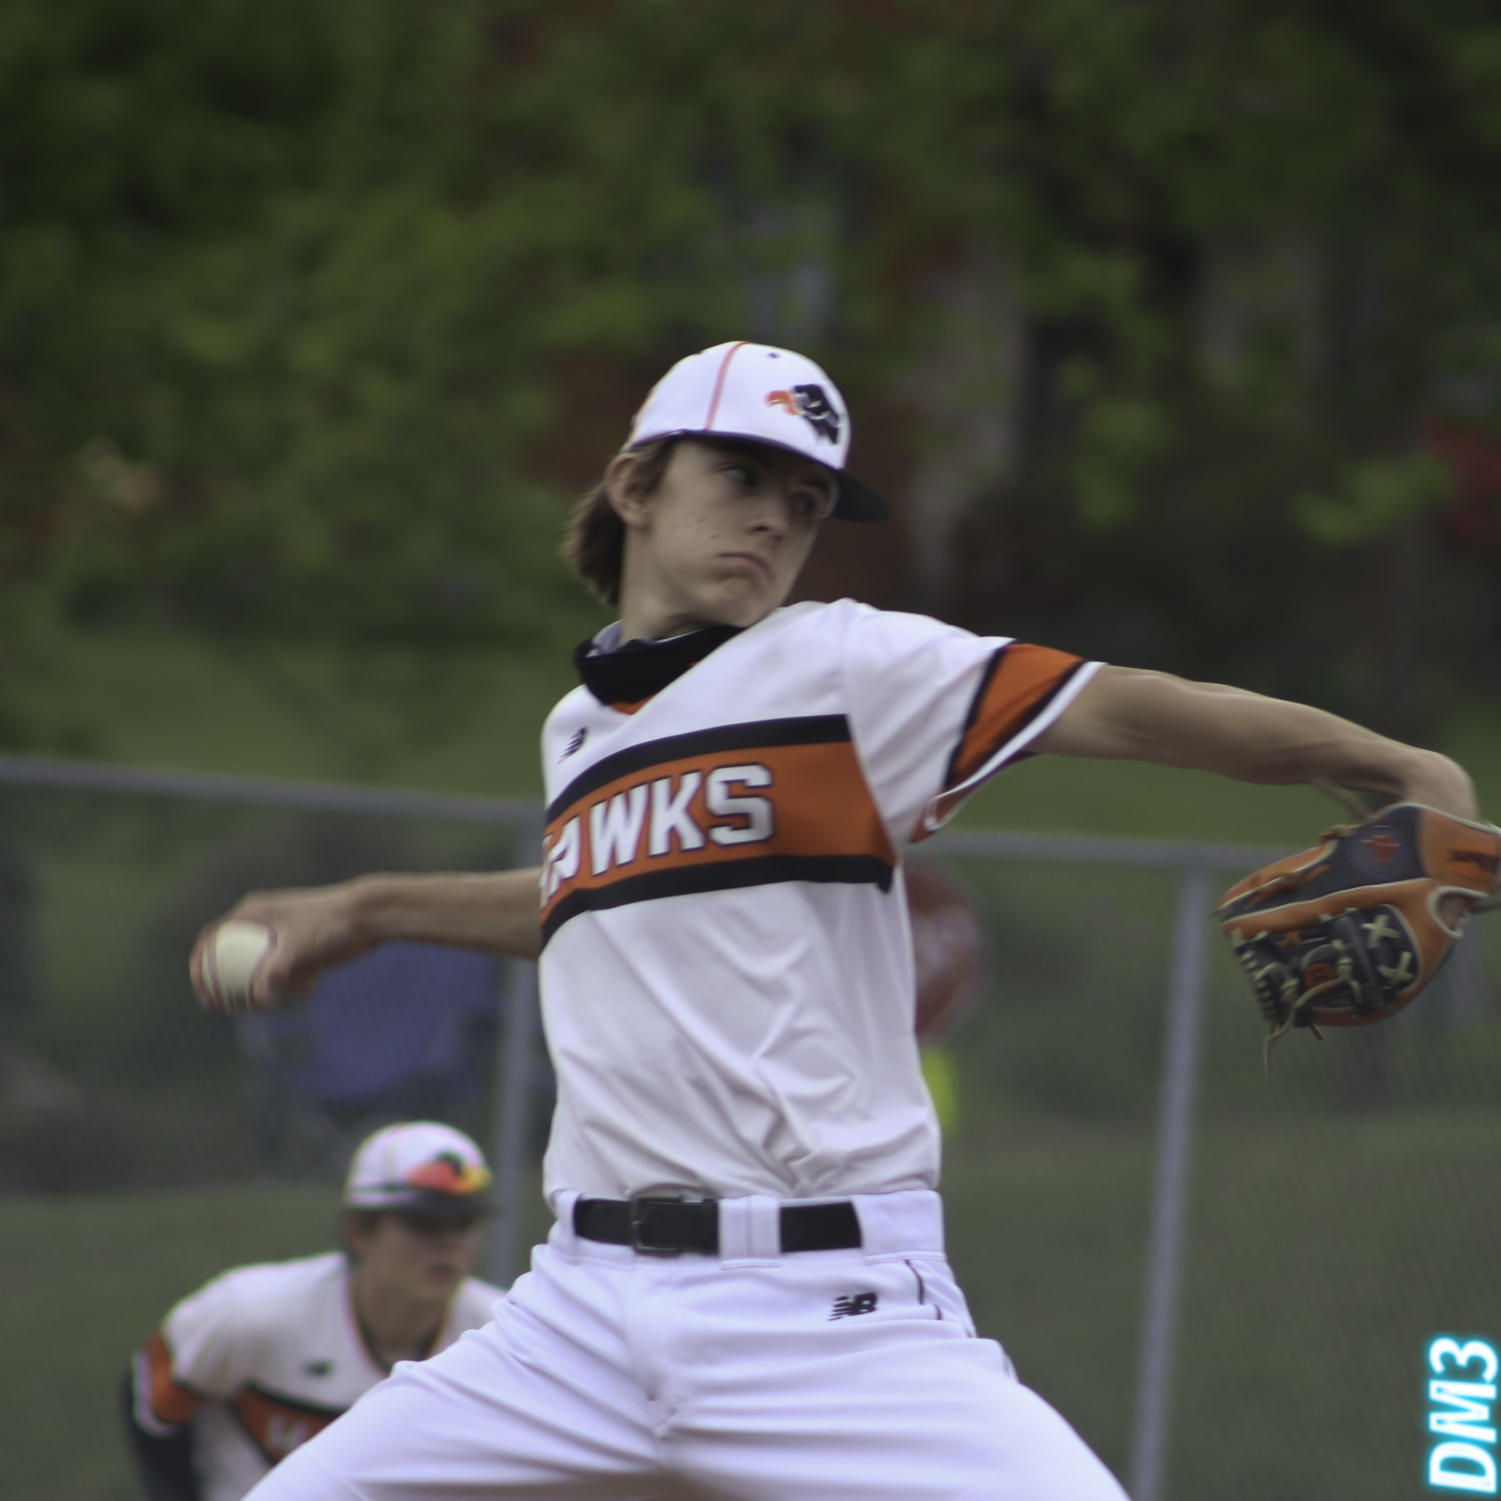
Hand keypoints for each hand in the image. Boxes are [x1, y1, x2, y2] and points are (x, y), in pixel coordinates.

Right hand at [189, 881, 374, 1012]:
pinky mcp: (298, 955)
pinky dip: (297, 985)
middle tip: (226, 1010)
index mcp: (253, 913)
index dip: (200, 966)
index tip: (202, 993)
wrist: (367, 919)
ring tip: (294, 984)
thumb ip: (274, 973)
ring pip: (262, 976)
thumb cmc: (330, 923)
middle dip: (230, 988)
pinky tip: (316, 977)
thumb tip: (257, 1001)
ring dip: (274, 988)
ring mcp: (280, 942)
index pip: (212, 939)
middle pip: (232, 962)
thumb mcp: (296, 947)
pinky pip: (286, 980)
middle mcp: (262, 926)